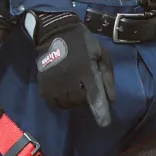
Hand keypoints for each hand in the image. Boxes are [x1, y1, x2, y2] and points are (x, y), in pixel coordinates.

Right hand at [32, 11, 115, 128]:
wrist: (55, 32)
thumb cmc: (82, 42)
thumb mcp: (101, 54)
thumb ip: (107, 76)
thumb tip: (111, 99)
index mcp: (85, 69)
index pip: (94, 94)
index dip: (100, 110)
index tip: (105, 123)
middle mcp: (69, 78)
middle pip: (80, 101)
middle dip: (86, 97)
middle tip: (85, 84)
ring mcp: (54, 82)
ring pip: (67, 104)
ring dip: (74, 100)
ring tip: (75, 85)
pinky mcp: (43, 85)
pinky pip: (54, 103)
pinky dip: (61, 101)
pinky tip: (64, 90)